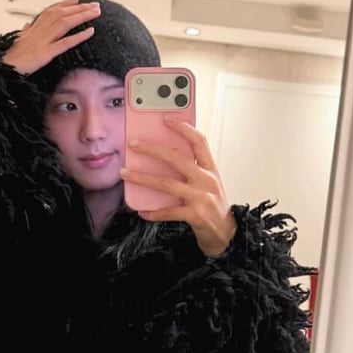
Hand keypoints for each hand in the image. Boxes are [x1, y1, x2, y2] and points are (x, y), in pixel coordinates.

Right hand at [1, 0, 100, 74]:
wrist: (2, 69)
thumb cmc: (10, 59)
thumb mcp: (17, 42)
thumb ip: (24, 33)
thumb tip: (26, 25)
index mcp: (32, 29)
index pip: (51, 11)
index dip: (64, 4)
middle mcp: (38, 31)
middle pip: (61, 14)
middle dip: (79, 8)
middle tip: (94, 5)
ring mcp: (42, 41)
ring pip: (65, 23)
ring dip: (82, 16)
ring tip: (96, 12)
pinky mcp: (45, 53)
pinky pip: (65, 43)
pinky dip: (78, 36)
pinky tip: (90, 31)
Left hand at [120, 118, 237, 256]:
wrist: (226, 234)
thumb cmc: (213, 206)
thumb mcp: (208, 183)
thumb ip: (192, 169)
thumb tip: (163, 155)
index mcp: (210, 169)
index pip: (198, 141)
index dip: (183, 128)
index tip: (166, 119)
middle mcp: (207, 180)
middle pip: (176, 158)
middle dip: (152, 149)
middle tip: (134, 144)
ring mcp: (201, 197)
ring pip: (166, 183)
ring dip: (142, 178)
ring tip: (126, 173)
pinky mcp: (195, 215)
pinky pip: (168, 211)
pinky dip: (152, 211)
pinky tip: (141, 211)